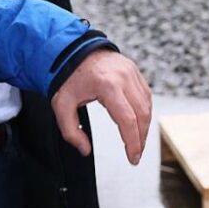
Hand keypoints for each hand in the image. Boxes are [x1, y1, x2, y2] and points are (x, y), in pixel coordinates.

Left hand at [51, 48, 151, 164]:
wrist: (73, 49)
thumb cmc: (68, 77)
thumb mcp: (61, 106)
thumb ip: (71, 132)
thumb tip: (85, 150)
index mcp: (107, 86)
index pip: (127, 120)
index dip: (132, 143)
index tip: (133, 158)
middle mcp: (124, 77)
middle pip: (142, 113)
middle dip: (141, 137)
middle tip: (136, 154)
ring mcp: (131, 71)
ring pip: (147, 104)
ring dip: (145, 125)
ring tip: (138, 141)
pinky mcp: (133, 70)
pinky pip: (145, 93)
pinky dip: (145, 110)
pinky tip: (140, 122)